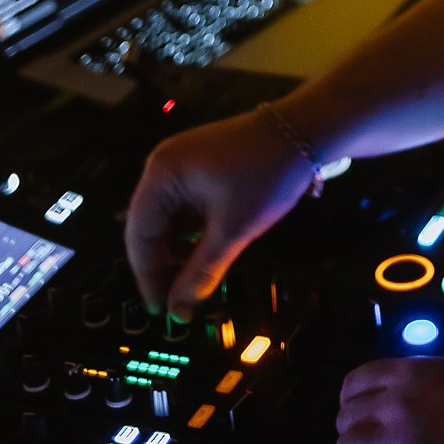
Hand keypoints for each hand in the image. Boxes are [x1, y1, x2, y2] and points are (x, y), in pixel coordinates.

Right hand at [124, 110, 315, 314]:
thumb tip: (178, 313)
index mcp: (162, 174)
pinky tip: (204, 253)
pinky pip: (184, 207)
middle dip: (161, 264)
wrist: (305, 131)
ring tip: (191, 281)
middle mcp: (164, 165)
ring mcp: (181, 164)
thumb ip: (201, 273)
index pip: (139, 234)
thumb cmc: (266, 175)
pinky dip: (191, 233)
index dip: (147, 275)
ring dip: (177, 251)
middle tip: (175, 300)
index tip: (158, 309)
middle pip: (149, 226)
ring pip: (168, 219)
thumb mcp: (232, 230)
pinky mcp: (199, 168)